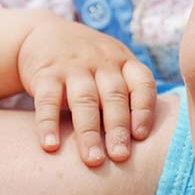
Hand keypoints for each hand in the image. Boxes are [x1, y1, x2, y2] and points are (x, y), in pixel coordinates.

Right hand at [16, 19, 156, 166]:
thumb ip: (129, 95)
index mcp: (125, 62)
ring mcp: (73, 66)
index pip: (142, 82)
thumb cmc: (90, 64)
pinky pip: (47, 100)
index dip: (144, 108)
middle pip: (114, 95)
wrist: (43, 34)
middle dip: (118, 128)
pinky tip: (51, 146)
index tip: (141, 136)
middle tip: (120, 157)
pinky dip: (48, 124)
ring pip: (84, 100)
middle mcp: (102, 61)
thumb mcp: (114, 68)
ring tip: (92, 160)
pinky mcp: (45, 73)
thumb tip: (152, 143)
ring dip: (89, 132)